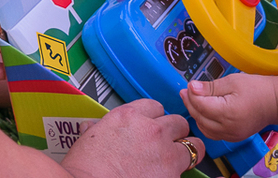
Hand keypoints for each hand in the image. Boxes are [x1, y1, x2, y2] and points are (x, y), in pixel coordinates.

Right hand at [61, 99, 204, 177]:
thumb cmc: (85, 168)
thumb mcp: (87, 139)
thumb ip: (97, 129)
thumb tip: (92, 128)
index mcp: (128, 116)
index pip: (154, 106)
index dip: (155, 117)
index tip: (154, 125)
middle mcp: (150, 129)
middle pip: (177, 122)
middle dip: (175, 132)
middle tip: (169, 142)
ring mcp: (164, 151)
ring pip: (192, 144)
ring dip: (187, 150)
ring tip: (181, 159)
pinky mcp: (172, 173)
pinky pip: (186, 170)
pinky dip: (179, 173)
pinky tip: (169, 176)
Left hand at [181, 72, 277, 143]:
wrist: (275, 103)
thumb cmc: (256, 89)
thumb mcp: (232, 81)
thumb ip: (211, 87)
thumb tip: (192, 87)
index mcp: (228, 113)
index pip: (200, 105)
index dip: (191, 94)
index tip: (189, 84)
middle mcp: (228, 128)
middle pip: (200, 117)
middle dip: (190, 103)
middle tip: (185, 91)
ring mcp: (231, 135)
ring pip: (204, 128)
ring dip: (196, 114)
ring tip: (193, 100)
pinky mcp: (233, 138)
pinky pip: (212, 133)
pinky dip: (204, 123)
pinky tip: (203, 112)